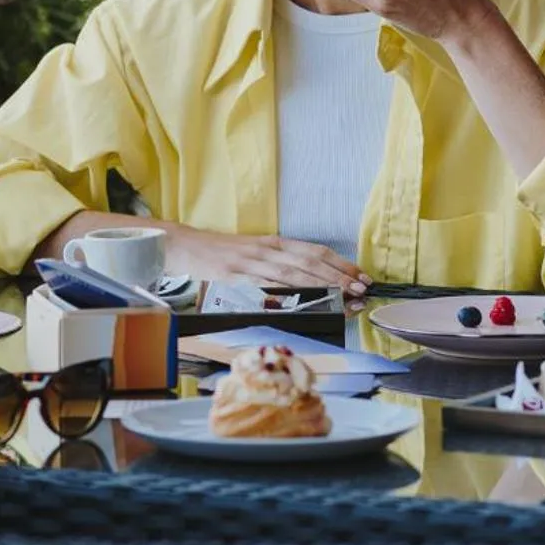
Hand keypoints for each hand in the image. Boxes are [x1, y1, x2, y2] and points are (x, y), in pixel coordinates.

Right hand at [161, 226, 369, 295]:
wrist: (183, 246)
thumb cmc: (218, 252)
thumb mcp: (252, 252)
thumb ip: (277, 265)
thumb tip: (310, 282)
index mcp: (272, 243)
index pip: (314, 251)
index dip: (340, 263)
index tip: (360, 276)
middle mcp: (266, 250)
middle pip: (310, 262)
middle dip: (339, 275)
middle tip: (361, 288)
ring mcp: (251, 264)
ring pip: (294, 274)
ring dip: (322, 285)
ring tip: (345, 295)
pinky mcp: (235, 277)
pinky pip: (266, 286)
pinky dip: (287, 294)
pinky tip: (303, 302)